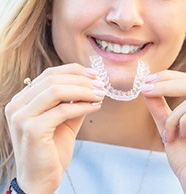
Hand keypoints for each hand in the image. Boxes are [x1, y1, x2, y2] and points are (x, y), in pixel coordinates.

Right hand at [5, 63, 105, 193]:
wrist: (40, 181)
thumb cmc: (52, 150)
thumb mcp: (64, 120)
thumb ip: (73, 101)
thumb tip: (92, 83)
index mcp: (22, 99)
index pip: (49, 74)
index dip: (74, 71)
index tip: (94, 74)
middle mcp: (17, 105)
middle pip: (53, 79)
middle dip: (81, 79)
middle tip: (101, 84)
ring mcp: (21, 117)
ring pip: (57, 90)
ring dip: (83, 90)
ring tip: (100, 94)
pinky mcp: (32, 129)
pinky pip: (63, 110)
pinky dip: (83, 106)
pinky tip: (96, 106)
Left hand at [141, 70, 185, 193]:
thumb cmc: (184, 156)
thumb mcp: (167, 125)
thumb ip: (159, 106)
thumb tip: (147, 86)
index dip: (167, 77)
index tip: (146, 80)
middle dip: (164, 84)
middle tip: (145, 89)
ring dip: (172, 118)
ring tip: (169, 135)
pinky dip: (181, 123)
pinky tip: (181, 136)